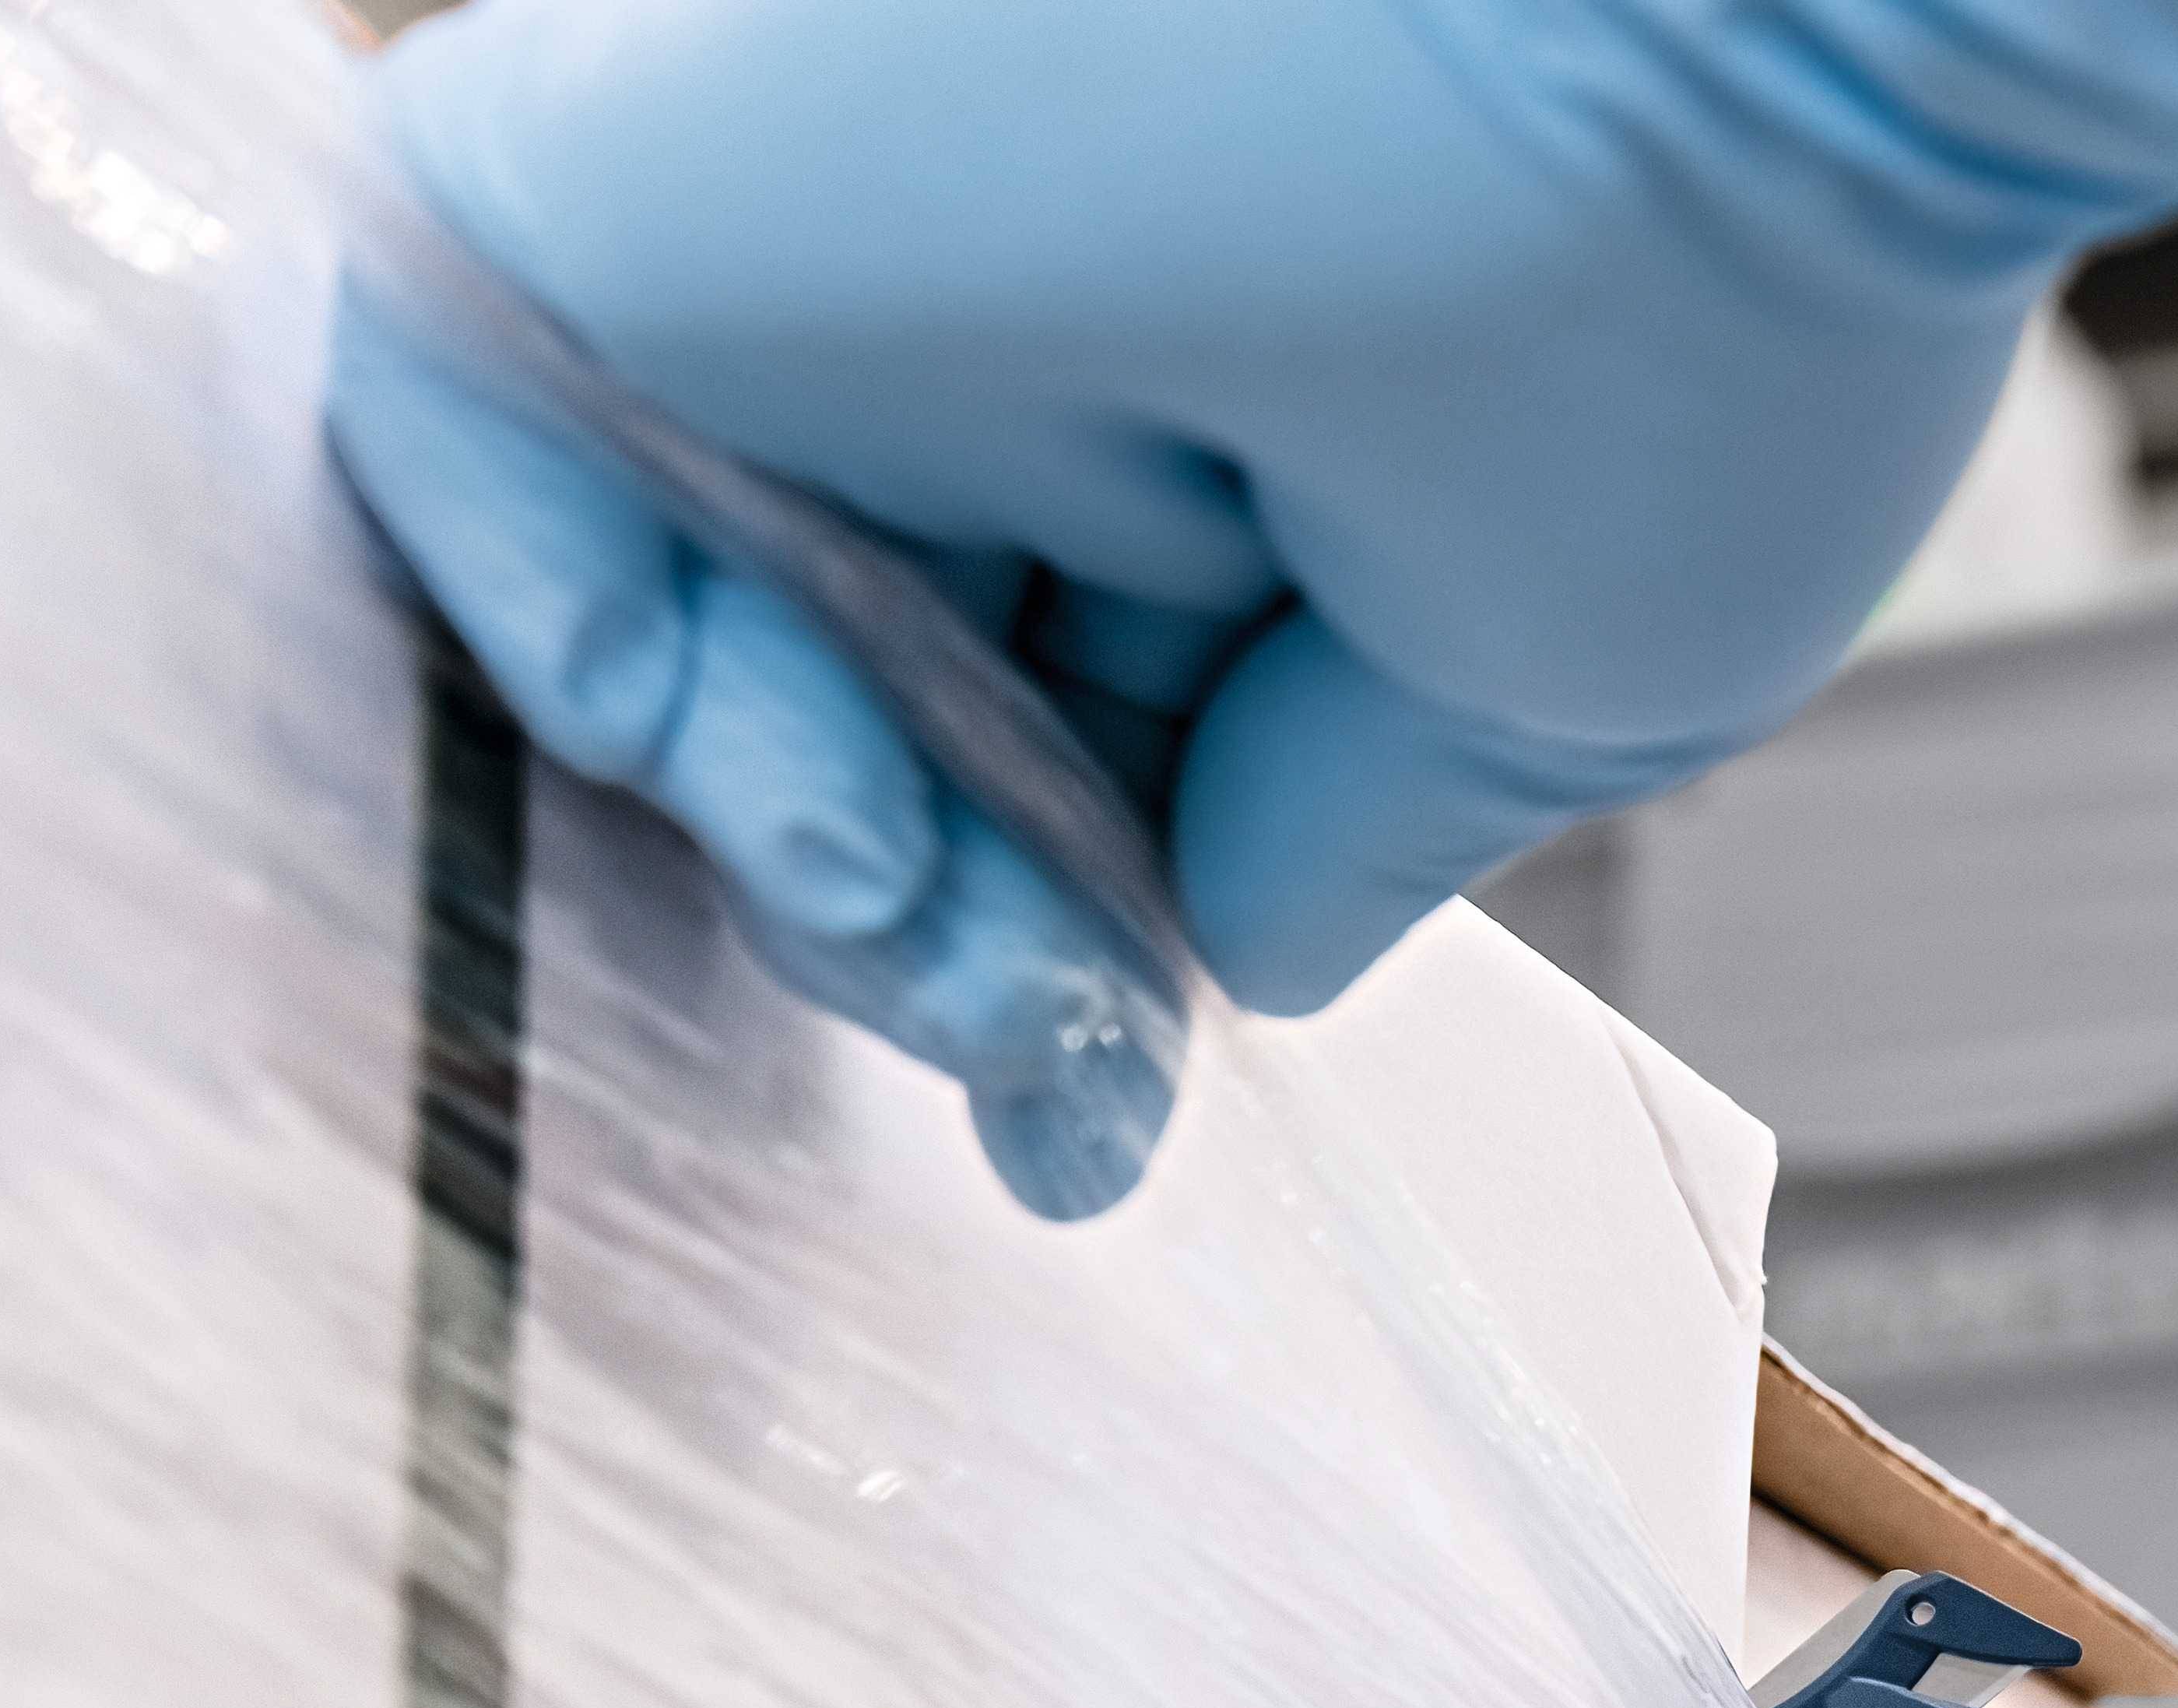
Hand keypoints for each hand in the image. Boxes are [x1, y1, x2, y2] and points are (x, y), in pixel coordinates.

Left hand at [326, 0, 2177, 1203]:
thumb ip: (1335, 820)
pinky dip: (532, 600)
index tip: (1088, 1128)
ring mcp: (855, 262)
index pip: (1069, 745)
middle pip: (869, 713)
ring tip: (901, 911)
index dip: (1061, 958)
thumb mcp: (1546, 685)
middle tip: (1022, 1052)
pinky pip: (460, 405)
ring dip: (761, 834)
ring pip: (683, 609)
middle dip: (920, 939)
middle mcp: (1043, 340)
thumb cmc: (1706, 300)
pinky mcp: (672, 166)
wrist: (1717, 32)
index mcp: (1259, 450)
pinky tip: (687, 730)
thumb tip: (1216, 944)